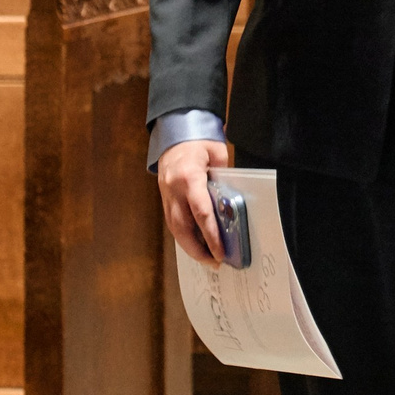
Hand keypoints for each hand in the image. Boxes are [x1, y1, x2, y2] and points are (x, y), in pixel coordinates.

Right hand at [156, 137, 234, 264]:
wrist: (174, 131)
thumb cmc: (198, 141)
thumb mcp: (217, 154)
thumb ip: (223, 177)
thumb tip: (230, 202)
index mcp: (188, 177)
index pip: (200, 212)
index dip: (211, 235)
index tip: (221, 251)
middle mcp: (173, 189)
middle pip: (183, 228)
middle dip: (198, 249)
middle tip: (215, 262)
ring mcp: (166, 194)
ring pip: (175, 229)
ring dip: (190, 247)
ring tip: (207, 259)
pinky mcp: (164, 198)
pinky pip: (173, 223)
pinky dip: (184, 237)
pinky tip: (196, 245)